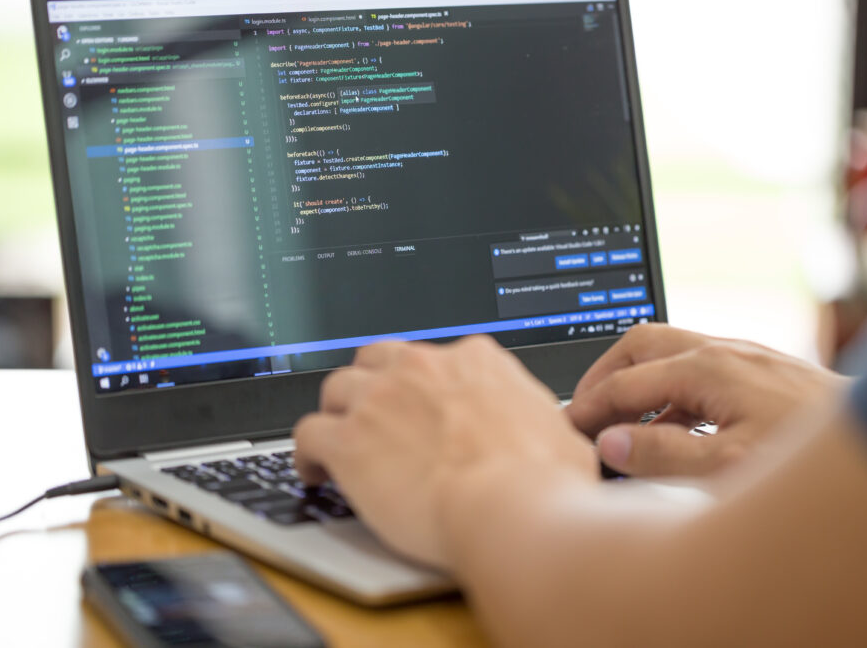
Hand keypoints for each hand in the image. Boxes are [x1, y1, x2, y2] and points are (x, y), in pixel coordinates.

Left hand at [293, 336, 598, 569]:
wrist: (510, 509)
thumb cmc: (542, 482)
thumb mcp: (559, 435)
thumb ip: (538, 421)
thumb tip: (551, 435)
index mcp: (474, 361)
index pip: (433, 357)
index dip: (421, 385)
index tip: (420, 405)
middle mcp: (422, 369)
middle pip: (378, 360)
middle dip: (372, 385)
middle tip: (374, 417)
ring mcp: (380, 400)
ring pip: (337, 388)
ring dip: (337, 414)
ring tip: (339, 443)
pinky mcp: (348, 441)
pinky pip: (307, 434)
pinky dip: (306, 454)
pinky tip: (313, 472)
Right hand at [567, 324, 847, 476]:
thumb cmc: (811, 458)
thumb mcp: (728, 467)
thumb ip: (662, 455)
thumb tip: (611, 442)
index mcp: (707, 368)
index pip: (625, 382)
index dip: (589, 407)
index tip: (566, 428)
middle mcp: (723, 350)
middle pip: (640, 343)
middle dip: (604, 373)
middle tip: (584, 409)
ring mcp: (744, 356)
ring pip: (669, 351)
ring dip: (637, 381)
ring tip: (621, 423)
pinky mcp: (761, 370)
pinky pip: (696, 367)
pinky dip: (669, 392)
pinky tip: (673, 428)